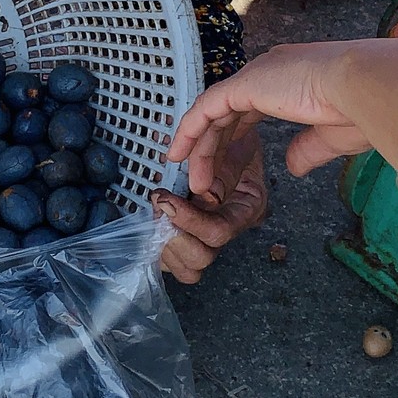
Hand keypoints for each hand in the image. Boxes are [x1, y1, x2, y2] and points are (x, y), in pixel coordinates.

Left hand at [153, 121, 266, 282]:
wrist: (231, 130)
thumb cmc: (235, 134)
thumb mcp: (234, 140)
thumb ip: (216, 161)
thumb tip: (192, 183)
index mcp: (247, 207)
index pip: (219, 232)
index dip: (188, 221)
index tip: (163, 199)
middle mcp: (229, 228)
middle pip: (202, 257)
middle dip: (172, 236)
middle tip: (157, 207)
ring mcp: (209, 236)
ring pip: (188, 268)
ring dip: (163, 245)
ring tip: (154, 215)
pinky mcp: (189, 237)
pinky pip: (173, 261)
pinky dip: (157, 249)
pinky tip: (150, 223)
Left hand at [169, 40, 397, 182]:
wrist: (365, 87)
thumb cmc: (360, 111)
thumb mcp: (331, 137)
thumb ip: (307, 148)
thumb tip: (292, 167)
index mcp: (291, 80)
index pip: (251, 106)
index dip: (234, 134)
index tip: (225, 160)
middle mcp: (269, 72)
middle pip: (228, 111)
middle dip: (214, 147)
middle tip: (206, 180)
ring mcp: (256, 75)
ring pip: (214, 112)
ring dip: (200, 147)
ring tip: (195, 181)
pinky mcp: (245, 84)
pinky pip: (207, 109)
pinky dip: (190, 131)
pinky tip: (179, 154)